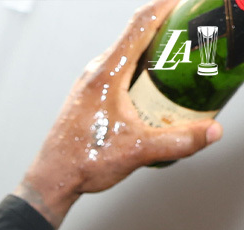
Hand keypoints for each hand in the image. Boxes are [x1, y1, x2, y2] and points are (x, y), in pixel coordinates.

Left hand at [16, 0, 221, 228]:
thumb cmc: (83, 163)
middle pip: (135, 36)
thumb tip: (210, 133)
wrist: (50, 181)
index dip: (166, 6)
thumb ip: (178, 141)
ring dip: (151, 53)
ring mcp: (88, 83)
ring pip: (125, 55)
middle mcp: (95, 72)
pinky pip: (116, 72)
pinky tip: (150, 89)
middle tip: (190, 37)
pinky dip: (137, 71)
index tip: (186, 2)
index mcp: (107, 74)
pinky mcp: (86, 96)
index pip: (141, 23)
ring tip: (176, 61)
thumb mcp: (137, 151)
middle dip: (166, 31)